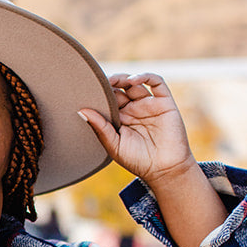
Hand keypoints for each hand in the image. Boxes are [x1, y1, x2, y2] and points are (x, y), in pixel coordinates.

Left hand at [80, 73, 229, 246]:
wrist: (164, 170)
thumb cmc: (138, 161)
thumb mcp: (114, 145)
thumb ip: (100, 127)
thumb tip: (82, 110)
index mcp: (120, 119)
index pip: (108, 99)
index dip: (99, 92)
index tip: (88, 88)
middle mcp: (134, 109)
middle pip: (120, 88)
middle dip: (110, 83)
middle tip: (98, 81)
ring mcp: (149, 105)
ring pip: (135, 82)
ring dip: (124, 78)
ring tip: (113, 80)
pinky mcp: (164, 102)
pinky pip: (156, 82)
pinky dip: (145, 76)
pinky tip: (133, 80)